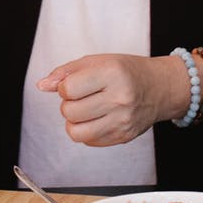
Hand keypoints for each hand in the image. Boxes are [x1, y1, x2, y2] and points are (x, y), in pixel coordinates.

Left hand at [36, 53, 188, 146]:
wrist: (161, 88)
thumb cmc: (125, 71)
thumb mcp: (96, 61)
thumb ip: (65, 72)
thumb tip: (42, 85)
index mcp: (112, 74)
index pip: (68, 89)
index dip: (65, 87)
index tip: (76, 84)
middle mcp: (120, 99)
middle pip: (70, 112)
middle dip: (68, 105)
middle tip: (82, 97)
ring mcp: (123, 121)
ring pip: (76, 132)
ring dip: (74, 121)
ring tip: (86, 110)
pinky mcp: (124, 136)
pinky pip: (89, 141)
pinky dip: (87, 131)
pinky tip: (98, 118)